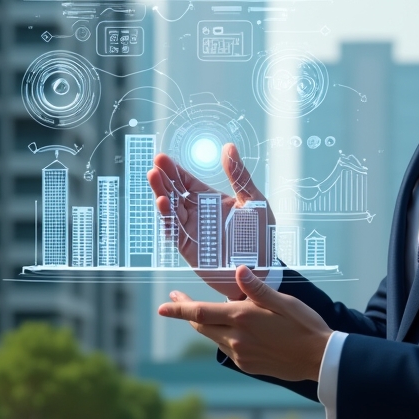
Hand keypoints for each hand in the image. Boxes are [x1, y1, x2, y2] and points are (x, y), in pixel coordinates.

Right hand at [147, 145, 275, 298]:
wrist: (263, 271)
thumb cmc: (261, 237)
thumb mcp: (254, 201)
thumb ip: (239, 176)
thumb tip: (229, 147)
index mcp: (213, 201)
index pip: (188, 183)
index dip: (175, 171)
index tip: (162, 158)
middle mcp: (199, 215)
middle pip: (176, 194)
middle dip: (164, 179)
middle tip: (156, 165)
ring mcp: (193, 232)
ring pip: (172, 210)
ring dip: (162, 194)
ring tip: (154, 178)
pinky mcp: (190, 249)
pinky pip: (175, 231)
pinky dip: (168, 218)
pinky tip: (163, 203)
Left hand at [158, 266, 331, 381]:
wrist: (318, 359)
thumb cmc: (304, 325)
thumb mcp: (284, 301)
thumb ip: (257, 288)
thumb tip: (238, 271)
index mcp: (242, 319)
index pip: (200, 312)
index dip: (178, 308)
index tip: (162, 304)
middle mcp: (236, 339)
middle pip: (200, 326)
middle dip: (185, 313)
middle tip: (175, 301)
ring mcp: (240, 355)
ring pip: (212, 338)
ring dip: (204, 324)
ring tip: (204, 312)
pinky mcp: (247, 365)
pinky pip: (227, 349)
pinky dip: (222, 336)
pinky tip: (233, 330)